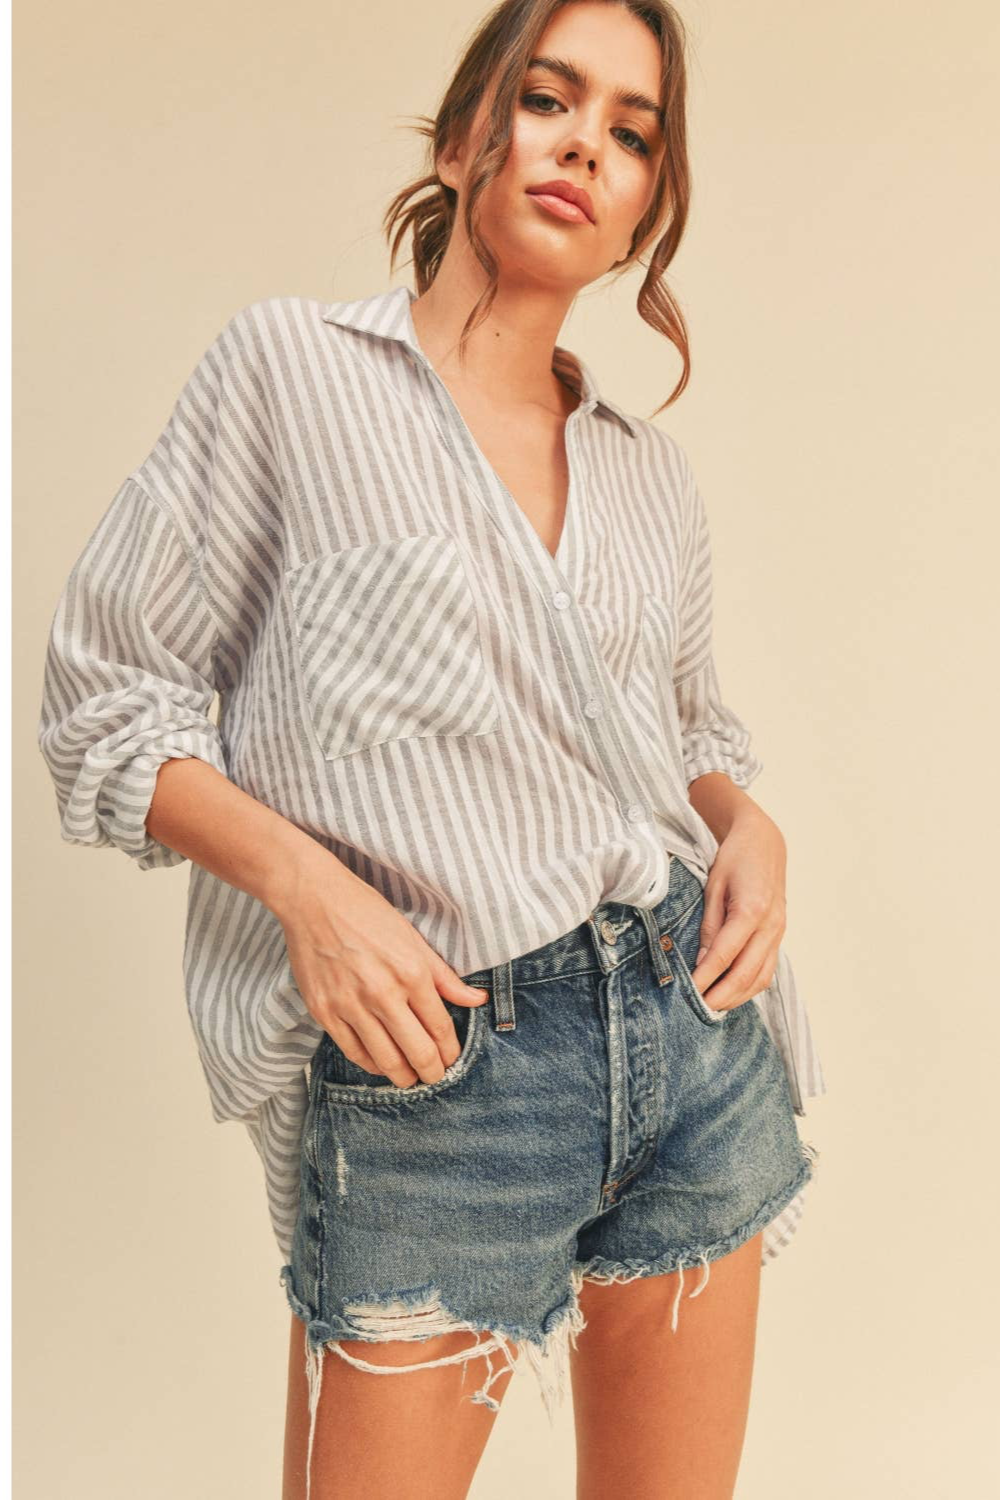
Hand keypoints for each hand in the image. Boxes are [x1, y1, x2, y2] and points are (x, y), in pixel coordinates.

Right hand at [274, 847, 489, 1086]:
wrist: (314, 900)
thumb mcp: (413, 939)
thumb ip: (445, 977)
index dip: (450, 1052)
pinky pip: (353, 1052)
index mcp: (411, 972)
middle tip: (435, 1077)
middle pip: (417, 1051)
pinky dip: (371, 1064)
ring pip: (385, 1060)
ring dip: (403, 1076)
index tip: (451, 1059)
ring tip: (410, 1078)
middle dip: (432, 1072)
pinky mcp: (324, 1012)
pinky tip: (380, 1064)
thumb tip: (478, 1000)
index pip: (440, 1028)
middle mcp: (383, 993)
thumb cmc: (367, 913)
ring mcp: (351, 1005)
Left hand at [689, 807, 786, 1013]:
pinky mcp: (780, 935)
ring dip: (737, 997)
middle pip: (746, 973)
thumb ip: (710, 925)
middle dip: (722, 996)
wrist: (764, 843)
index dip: (706, 978)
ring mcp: (779, 932)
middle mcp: (771, 925)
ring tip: (712, 1007)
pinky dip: (750, 986)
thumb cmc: (735, 859)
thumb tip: (702, 961)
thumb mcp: (714, 887)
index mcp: (752, 910)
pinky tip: (732, 993)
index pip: (725, 955)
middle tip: (698, 1010)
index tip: (688, 992)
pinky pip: (767, 969)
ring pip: (761, 977)